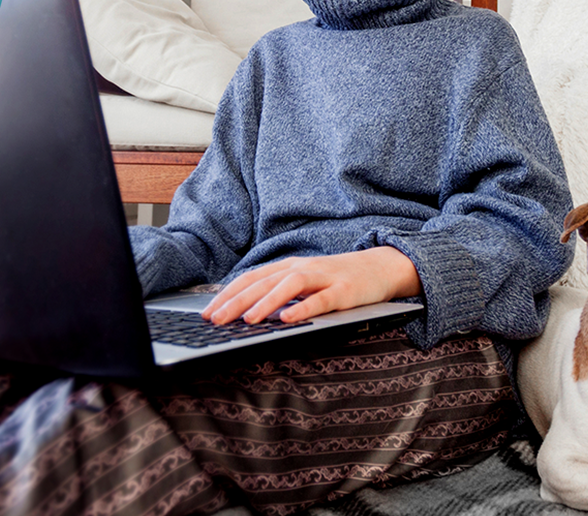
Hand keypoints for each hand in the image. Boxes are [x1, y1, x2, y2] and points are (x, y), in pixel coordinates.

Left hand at [201, 246, 420, 324]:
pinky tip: (288, 319)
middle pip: (263, 282)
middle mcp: (301, 268)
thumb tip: (243, 309)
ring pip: (289, 286)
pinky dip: (303, 308)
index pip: (250, 278)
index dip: (227, 294)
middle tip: (215, 320)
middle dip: (236, 301)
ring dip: (266, 302)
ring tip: (247, 320)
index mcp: (287, 267)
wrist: (380, 267)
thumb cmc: (335, 279)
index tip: (207, 313)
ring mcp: (323, 277)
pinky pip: (321, 300)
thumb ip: (277, 291)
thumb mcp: (302, 282)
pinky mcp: (344, 291)